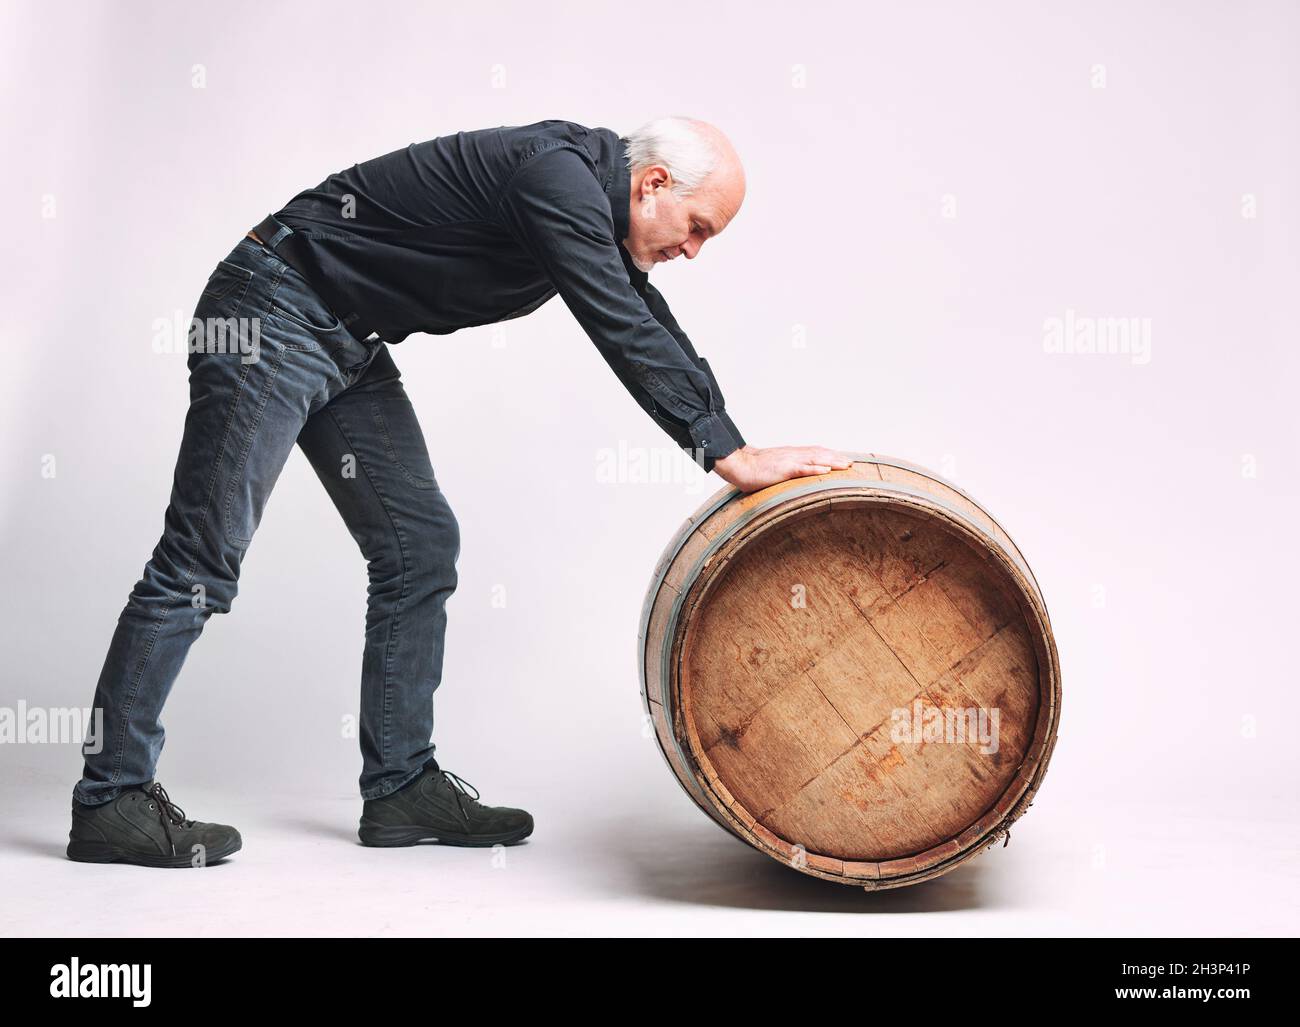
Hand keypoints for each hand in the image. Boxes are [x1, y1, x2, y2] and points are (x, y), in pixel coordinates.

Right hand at [712, 444, 854, 492]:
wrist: (738, 465)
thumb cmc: (753, 469)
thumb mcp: (773, 470)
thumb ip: (785, 472)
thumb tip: (792, 479)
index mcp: (791, 455)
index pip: (814, 452)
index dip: (829, 455)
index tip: (842, 460)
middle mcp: (793, 455)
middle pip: (819, 454)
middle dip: (836, 458)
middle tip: (851, 464)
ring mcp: (789, 461)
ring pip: (815, 459)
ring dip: (832, 461)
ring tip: (846, 466)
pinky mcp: (783, 469)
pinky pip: (802, 469)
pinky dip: (815, 469)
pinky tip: (826, 471)